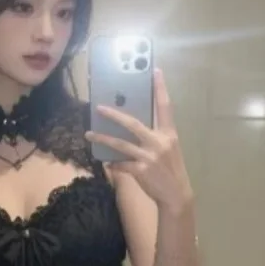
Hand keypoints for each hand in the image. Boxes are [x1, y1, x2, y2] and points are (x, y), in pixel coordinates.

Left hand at [86, 69, 193, 213]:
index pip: (165, 107)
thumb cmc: (170, 170)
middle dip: (114, 115)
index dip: (160, 88)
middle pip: (133, 124)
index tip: (155, 70)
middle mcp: (159, 142)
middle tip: (99, 107)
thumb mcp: (168, 149)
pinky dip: (112, 163)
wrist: (176, 195)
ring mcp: (149, 157)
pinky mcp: (141, 171)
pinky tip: (106, 162)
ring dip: (102, 139)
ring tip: (88, 134)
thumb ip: (154, 137)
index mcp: (169, 134)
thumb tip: (130, 129)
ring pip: (120, 144)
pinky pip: (120, 164)